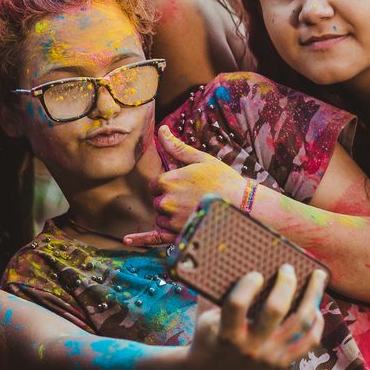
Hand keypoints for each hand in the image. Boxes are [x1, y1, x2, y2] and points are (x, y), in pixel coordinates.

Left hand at [124, 125, 247, 246]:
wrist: (243, 205)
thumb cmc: (223, 180)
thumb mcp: (200, 159)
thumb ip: (177, 147)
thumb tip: (161, 129)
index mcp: (168, 181)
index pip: (155, 186)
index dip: (168, 186)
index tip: (185, 186)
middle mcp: (166, 202)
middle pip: (158, 203)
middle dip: (170, 201)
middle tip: (193, 199)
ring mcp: (172, 221)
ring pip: (162, 219)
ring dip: (172, 217)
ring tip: (196, 211)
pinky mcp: (178, 235)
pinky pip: (154, 238)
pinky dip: (140, 239)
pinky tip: (126, 240)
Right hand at [185, 265, 326, 369]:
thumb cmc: (208, 335)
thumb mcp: (205, 315)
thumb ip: (217, 291)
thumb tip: (230, 255)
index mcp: (226, 334)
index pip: (236, 305)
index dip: (247, 286)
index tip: (256, 273)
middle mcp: (249, 347)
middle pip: (275, 310)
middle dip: (286, 283)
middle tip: (287, 268)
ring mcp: (268, 357)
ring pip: (299, 323)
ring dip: (311, 296)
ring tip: (317, 278)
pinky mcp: (281, 364)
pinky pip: (309, 342)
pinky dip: (316, 322)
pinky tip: (315, 307)